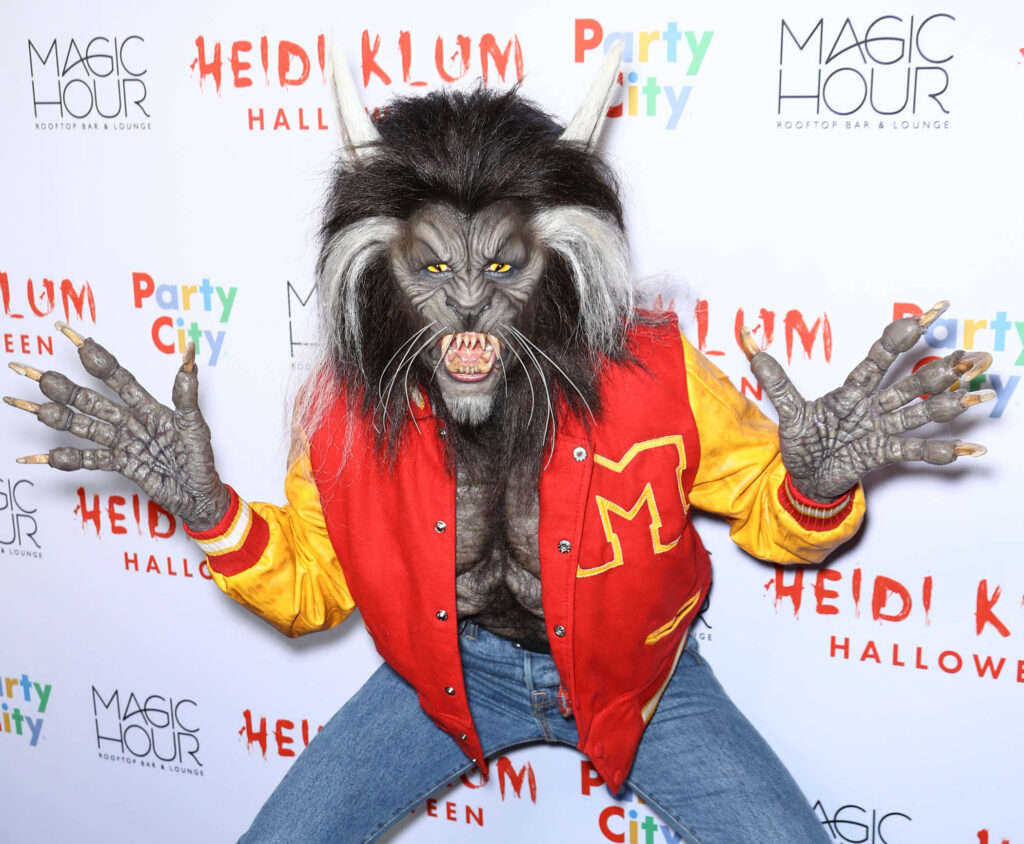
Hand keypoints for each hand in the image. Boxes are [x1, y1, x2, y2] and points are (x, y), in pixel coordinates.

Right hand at [5, 321, 229, 531]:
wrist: (200, 495)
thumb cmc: (201, 459)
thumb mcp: (195, 424)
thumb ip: (187, 392)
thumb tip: (190, 353)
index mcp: (149, 407)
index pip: (117, 377)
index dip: (97, 359)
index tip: (74, 338)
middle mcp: (131, 422)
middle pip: (91, 401)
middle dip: (64, 389)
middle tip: (38, 375)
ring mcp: (123, 444)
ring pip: (85, 428)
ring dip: (60, 418)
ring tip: (34, 409)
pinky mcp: (121, 466)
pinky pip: (90, 460)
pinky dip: (68, 460)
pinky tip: (46, 456)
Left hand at [742, 301, 991, 501]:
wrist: (802, 478)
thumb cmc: (801, 441)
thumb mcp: (786, 408)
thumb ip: (772, 375)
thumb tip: (746, 334)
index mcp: (852, 390)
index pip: (881, 357)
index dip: (903, 335)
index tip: (930, 312)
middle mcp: (873, 407)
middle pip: (910, 384)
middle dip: (942, 370)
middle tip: (974, 355)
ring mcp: (882, 430)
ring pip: (920, 413)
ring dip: (951, 404)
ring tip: (983, 394)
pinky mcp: (883, 455)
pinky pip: (915, 451)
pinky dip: (942, 451)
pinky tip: (970, 447)